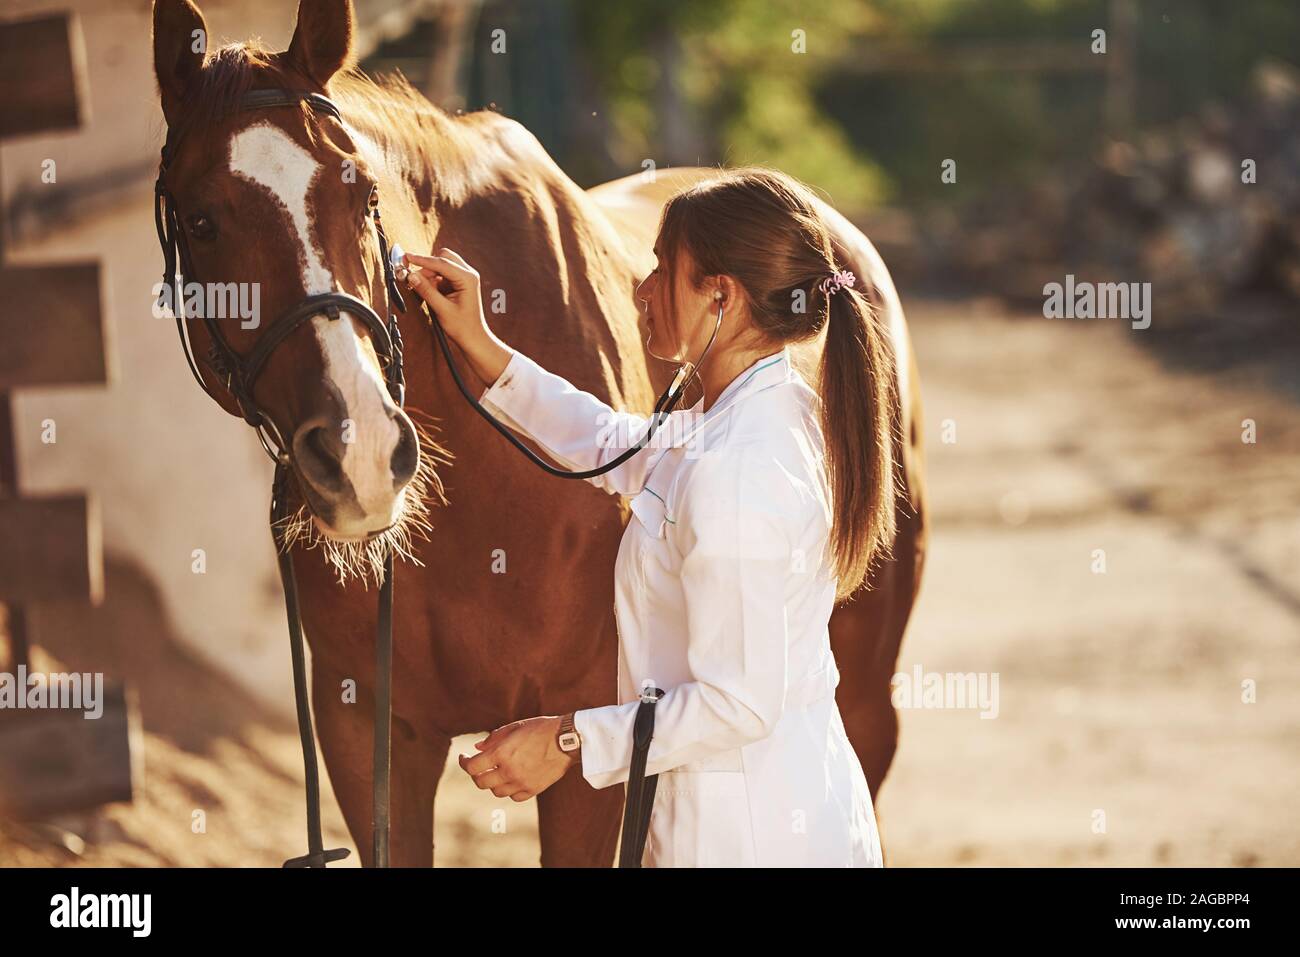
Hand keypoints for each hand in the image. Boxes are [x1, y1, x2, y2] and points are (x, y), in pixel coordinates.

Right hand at [403, 248, 512, 383]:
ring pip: (440, 266)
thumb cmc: (463, 327)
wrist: (473, 338)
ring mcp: (463, 278)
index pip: (442, 263)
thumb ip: (426, 291)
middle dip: (426, 267)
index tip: (407, 257)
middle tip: (412, 277)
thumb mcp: (442, 309)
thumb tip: (411, 276)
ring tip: (419, 288)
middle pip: (442, 258)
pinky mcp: (458, 283)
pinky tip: (426, 291)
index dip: (422, 259)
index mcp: (468, 278)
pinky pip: (441, 275)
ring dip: (428, 274)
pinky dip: (432, 280)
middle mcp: (468, 274)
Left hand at [459, 715, 575, 801]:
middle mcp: (509, 771)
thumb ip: (493, 739)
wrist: (567, 739)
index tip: (464, 757)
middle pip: (481, 782)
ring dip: (493, 782)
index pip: (472, 767)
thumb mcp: (514, 727)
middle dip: (476, 774)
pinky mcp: (533, 790)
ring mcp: (521, 782)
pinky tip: (512, 779)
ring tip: (497, 772)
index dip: (464, 763)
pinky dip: (509, 789)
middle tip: (479, 766)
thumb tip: (476, 749)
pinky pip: (514, 796)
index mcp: (502, 753)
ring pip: (496, 791)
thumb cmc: (540, 729)